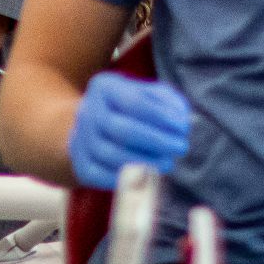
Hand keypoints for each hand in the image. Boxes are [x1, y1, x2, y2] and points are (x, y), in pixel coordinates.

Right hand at [66, 73, 192, 189]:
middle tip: (181, 147)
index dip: (162, 116)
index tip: (184, 128)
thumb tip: (182, 121)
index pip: (134, 102)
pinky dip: (127, 177)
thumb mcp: (152, 96)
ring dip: (146, 161)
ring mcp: (80, 139)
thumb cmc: (134, 110)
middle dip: (157, 141)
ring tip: (168, 163)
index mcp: (104, 86)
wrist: (96, 129)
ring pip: (112, 154)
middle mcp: (87, 111)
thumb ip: (170, 103)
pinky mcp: (81, 164)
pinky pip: (101, 175)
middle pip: (123, 129)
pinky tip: (148, 174)